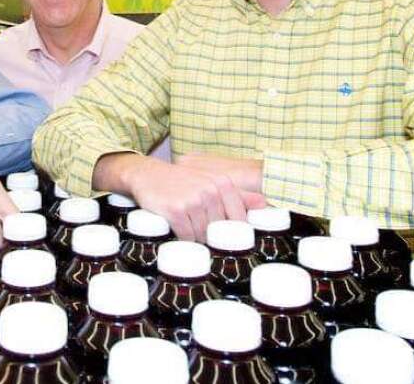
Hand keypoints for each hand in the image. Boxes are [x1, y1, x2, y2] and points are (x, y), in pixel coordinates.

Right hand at [95, 153, 266, 241]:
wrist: (148, 174)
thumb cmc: (181, 180)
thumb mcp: (210, 182)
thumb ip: (239, 194)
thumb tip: (265, 204)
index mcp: (223, 183)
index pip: (238, 220)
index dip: (232, 234)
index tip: (224, 239)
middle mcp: (210, 190)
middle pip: (219, 230)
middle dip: (211, 237)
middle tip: (200, 234)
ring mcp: (193, 200)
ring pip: (203, 235)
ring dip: (196, 240)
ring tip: (188, 232)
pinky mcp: (176, 210)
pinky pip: (187, 236)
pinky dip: (183, 239)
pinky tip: (178, 233)